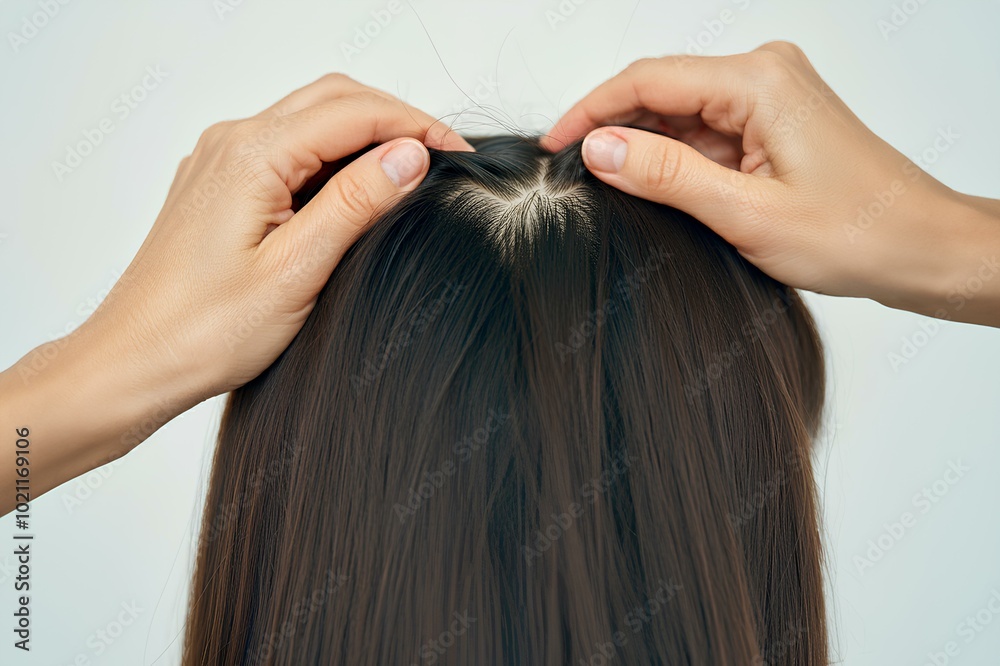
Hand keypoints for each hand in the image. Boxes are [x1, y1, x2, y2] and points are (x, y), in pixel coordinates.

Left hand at [90, 74, 472, 401]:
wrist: (135, 361)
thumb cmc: (204, 330)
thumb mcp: (297, 268)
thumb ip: (354, 203)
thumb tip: (408, 155)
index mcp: (251, 155)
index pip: (354, 113)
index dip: (415, 126)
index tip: (457, 154)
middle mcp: (231, 143)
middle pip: (332, 99)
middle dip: (394, 119)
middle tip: (442, 156)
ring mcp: (221, 161)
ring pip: (309, 119)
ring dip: (363, 134)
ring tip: (407, 174)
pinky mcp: (219, 184)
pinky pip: (286, 147)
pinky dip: (330, 155)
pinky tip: (353, 190)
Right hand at [541, 42, 999, 325]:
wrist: (920, 248)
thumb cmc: (856, 233)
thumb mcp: (745, 213)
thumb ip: (666, 176)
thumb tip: (600, 148)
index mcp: (759, 82)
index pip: (649, 79)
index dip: (591, 111)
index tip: (555, 146)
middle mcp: (764, 75)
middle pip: (661, 90)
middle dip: (614, 130)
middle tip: (574, 176)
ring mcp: (770, 96)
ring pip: (681, 113)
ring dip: (645, 147)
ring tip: (611, 190)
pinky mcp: (772, 121)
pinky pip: (705, 130)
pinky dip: (676, 158)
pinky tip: (656, 189)